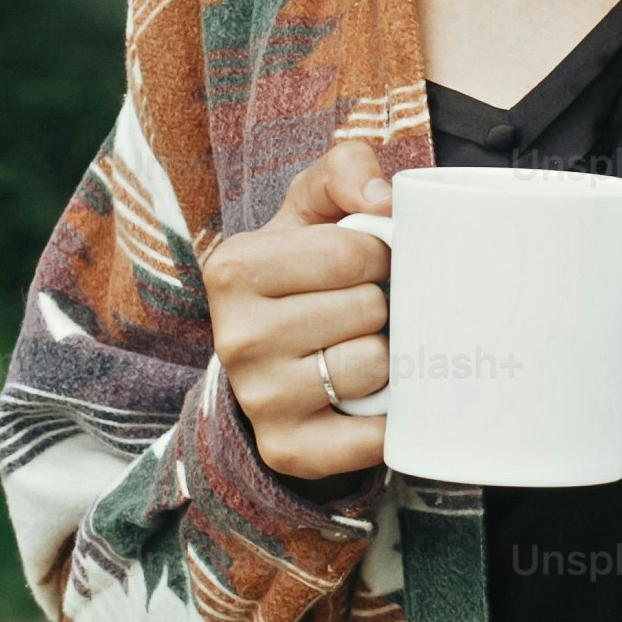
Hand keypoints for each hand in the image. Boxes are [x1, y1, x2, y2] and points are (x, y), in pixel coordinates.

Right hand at [202, 138, 393, 480]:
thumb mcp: (313, 208)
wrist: (273, 360)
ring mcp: (259, 400)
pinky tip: (367, 399)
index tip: (364, 265)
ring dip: (383, 357)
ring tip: (357, 348)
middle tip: (358, 310)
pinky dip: (387, 417)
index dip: (378, 255)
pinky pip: (373, 435)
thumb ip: (345, 171)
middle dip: (380, 305)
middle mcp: (236, 338)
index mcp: (235, 268)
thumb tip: (382, 201)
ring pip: (372, 366)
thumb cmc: (303, 272)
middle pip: (367, 310)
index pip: (355, 253)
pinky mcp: (288, 450)